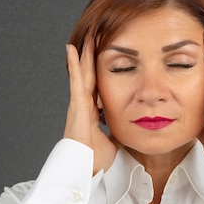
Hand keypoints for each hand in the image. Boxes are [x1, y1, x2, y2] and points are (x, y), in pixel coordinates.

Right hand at [64, 37, 117, 173]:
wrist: (85, 167)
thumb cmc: (96, 159)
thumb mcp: (114, 142)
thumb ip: (120, 134)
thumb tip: (131, 132)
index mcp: (92, 112)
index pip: (97, 86)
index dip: (100, 71)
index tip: (103, 57)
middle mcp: (83, 105)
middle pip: (89, 75)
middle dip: (91, 57)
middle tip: (94, 38)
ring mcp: (78, 103)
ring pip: (82, 73)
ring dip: (83, 54)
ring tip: (86, 37)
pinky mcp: (76, 104)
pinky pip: (76, 79)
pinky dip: (73, 63)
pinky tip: (72, 49)